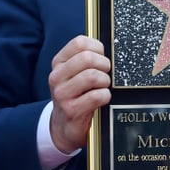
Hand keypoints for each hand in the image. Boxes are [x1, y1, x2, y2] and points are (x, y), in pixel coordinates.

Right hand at [46, 35, 111, 153]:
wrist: (65, 126)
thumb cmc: (78, 94)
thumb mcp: (76, 74)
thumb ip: (88, 59)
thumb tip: (112, 46)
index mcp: (59, 63)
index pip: (80, 43)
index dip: (98, 48)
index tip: (102, 57)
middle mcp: (57, 76)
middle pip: (87, 58)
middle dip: (105, 65)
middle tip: (106, 74)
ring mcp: (62, 94)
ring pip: (93, 76)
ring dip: (105, 82)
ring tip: (103, 87)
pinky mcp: (71, 110)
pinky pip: (97, 95)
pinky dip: (106, 96)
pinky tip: (102, 100)